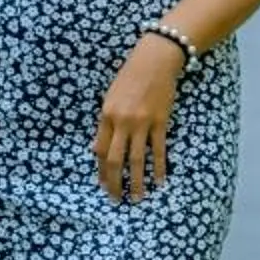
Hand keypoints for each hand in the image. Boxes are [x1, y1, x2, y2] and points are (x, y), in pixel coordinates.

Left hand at [94, 37, 184, 203]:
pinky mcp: (160, 122)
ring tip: (137, 198)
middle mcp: (122, 122)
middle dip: (114, 183)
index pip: (100, 150)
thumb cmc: (130, 76)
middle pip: (115, 160)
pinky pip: (158, 150)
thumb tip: (98, 148)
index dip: (101, 171)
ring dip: (136, 182)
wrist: (155, 60)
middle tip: (116, 199)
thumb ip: (106, 122)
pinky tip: (160, 180)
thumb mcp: (110, 97)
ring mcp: (142, 123)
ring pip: (137, 160)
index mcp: (107, 115)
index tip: (103, 185)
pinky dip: (159, 167)